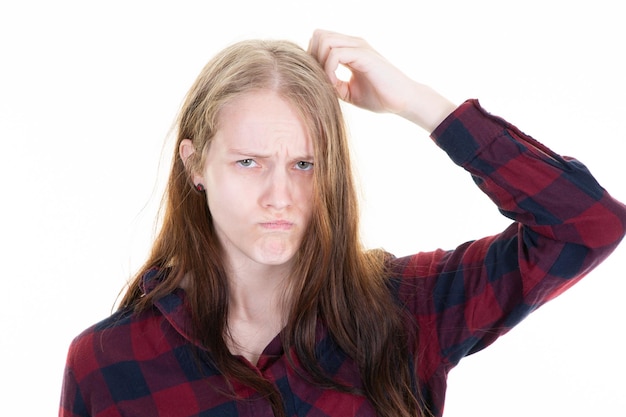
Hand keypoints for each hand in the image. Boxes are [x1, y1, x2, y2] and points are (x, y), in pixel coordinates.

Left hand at [308, 29, 456, 131]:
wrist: (403, 101)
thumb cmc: (380, 97)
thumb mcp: (348, 91)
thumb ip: (333, 83)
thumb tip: (316, 80)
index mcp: (350, 49)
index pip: (320, 40)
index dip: (313, 58)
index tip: (318, 79)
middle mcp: (354, 43)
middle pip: (319, 35)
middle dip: (313, 57)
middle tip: (320, 79)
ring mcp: (360, 47)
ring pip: (324, 40)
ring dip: (319, 63)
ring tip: (328, 83)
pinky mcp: (364, 55)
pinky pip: (335, 54)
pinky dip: (329, 70)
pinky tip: (334, 85)